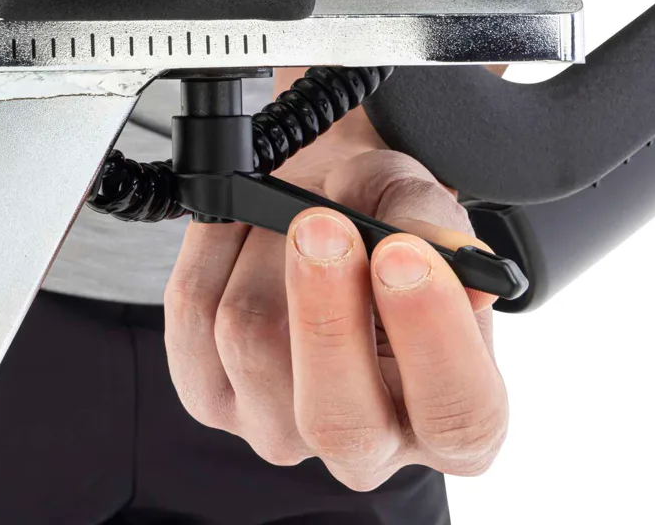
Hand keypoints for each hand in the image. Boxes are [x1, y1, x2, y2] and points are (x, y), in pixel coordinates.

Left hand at [164, 149, 507, 489]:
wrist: (326, 211)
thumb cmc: (387, 223)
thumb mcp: (427, 206)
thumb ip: (438, 230)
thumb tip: (452, 257)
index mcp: (459, 421)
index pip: (458, 414)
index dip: (430, 336)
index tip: (405, 255)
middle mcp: (372, 448)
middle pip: (338, 421)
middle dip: (326, 314)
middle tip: (324, 226)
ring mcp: (282, 433)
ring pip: (252, 344)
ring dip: (269, 249)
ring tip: (298, 207)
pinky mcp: (211, 398)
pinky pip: (195, 314)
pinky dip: (218, 246)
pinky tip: (248, 219)